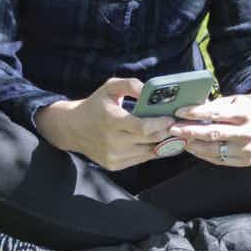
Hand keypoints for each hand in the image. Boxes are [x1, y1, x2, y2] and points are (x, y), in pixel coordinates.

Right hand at [35, 77, 175, 170]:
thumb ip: (131, 85)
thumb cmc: (95, 104)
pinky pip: (140, 159)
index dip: (160, 124)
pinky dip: (150, 151)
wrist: (72, 128)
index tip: (171, 118)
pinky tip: (155, 141)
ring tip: (171, 133)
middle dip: (166, 133)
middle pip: (149, 141)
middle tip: (178, 125)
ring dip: (161, 143)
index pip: (142, 127)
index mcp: (111, 120)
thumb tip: (150, 90)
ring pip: (148, 153)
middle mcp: (112, 141)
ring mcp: (113, 156)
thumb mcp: (110, 87)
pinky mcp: (114, 165)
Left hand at [167, 90, 250, 166]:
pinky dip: (203, 153)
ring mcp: (248, 149)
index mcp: (245, 114)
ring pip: (214, 149)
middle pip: (213, 133)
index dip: (196, 113)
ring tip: (179, 139)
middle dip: (190, 131)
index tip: (179, 112)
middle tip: (173, 129)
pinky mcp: (245, 160)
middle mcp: (248, 133)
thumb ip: (213, 106)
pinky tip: (192, 147)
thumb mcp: (232, 101)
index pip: (216, 113)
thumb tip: (188, 110)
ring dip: (193, 144)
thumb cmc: (243, 109)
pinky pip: (218, 159)